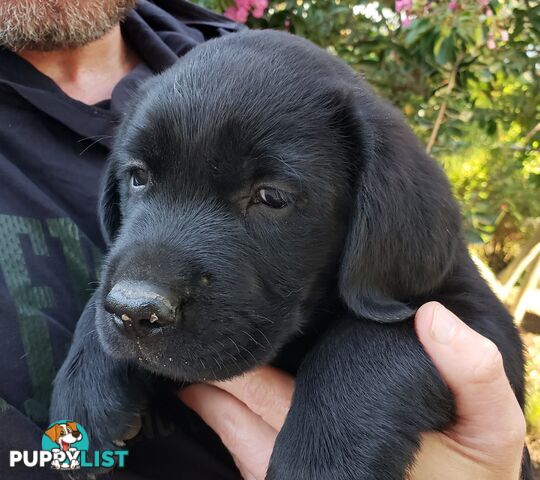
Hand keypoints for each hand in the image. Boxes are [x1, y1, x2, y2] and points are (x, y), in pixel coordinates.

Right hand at [179, 301, 524, 479]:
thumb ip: (473, 374)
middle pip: (278, 337)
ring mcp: (287, 415)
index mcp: (369, 363)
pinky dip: (197, 393)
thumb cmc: (463, 475)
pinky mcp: (261, 452)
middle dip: (252, 311)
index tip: (282, 256)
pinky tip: (177, 365)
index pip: (334, 316)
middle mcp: (324, 379)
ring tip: (191, 312)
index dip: (311, 288)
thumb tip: (435, 317)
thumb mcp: (485, 424)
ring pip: (241, 369)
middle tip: (219, 279)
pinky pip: (222, 416)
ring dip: (219, 345)